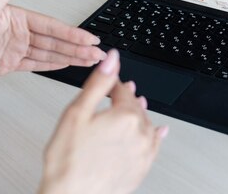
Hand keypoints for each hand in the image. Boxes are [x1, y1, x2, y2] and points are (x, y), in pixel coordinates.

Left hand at [0, 0, 105, 85]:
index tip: (90, 37)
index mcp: (19, 17)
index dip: (73, 33)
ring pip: (50, 54)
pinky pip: (38, 64)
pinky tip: (68, 65)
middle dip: (79, 47)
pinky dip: (54, 65)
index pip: (52, 26)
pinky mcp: (11, 64)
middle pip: (56, 41)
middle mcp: (20, 32)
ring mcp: (17, 49)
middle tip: (97, 53)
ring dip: (71, 57)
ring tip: (89, 60)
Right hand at [39, 50, 167, 193]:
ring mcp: (143, 152)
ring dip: (140, 113)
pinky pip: (155, 147)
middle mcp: (140, 133)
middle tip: (119, 91)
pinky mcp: (142, 168)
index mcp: (125, 115)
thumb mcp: (77, 112)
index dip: (112, 84)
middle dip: (126, 98)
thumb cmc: (68, 160)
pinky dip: (156, 136)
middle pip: (135, 106)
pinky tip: (159, 132)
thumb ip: (98, 83)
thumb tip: (112, 60)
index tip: (107, 81)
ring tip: (137, 106)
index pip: (122, 90)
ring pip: (146, 124)